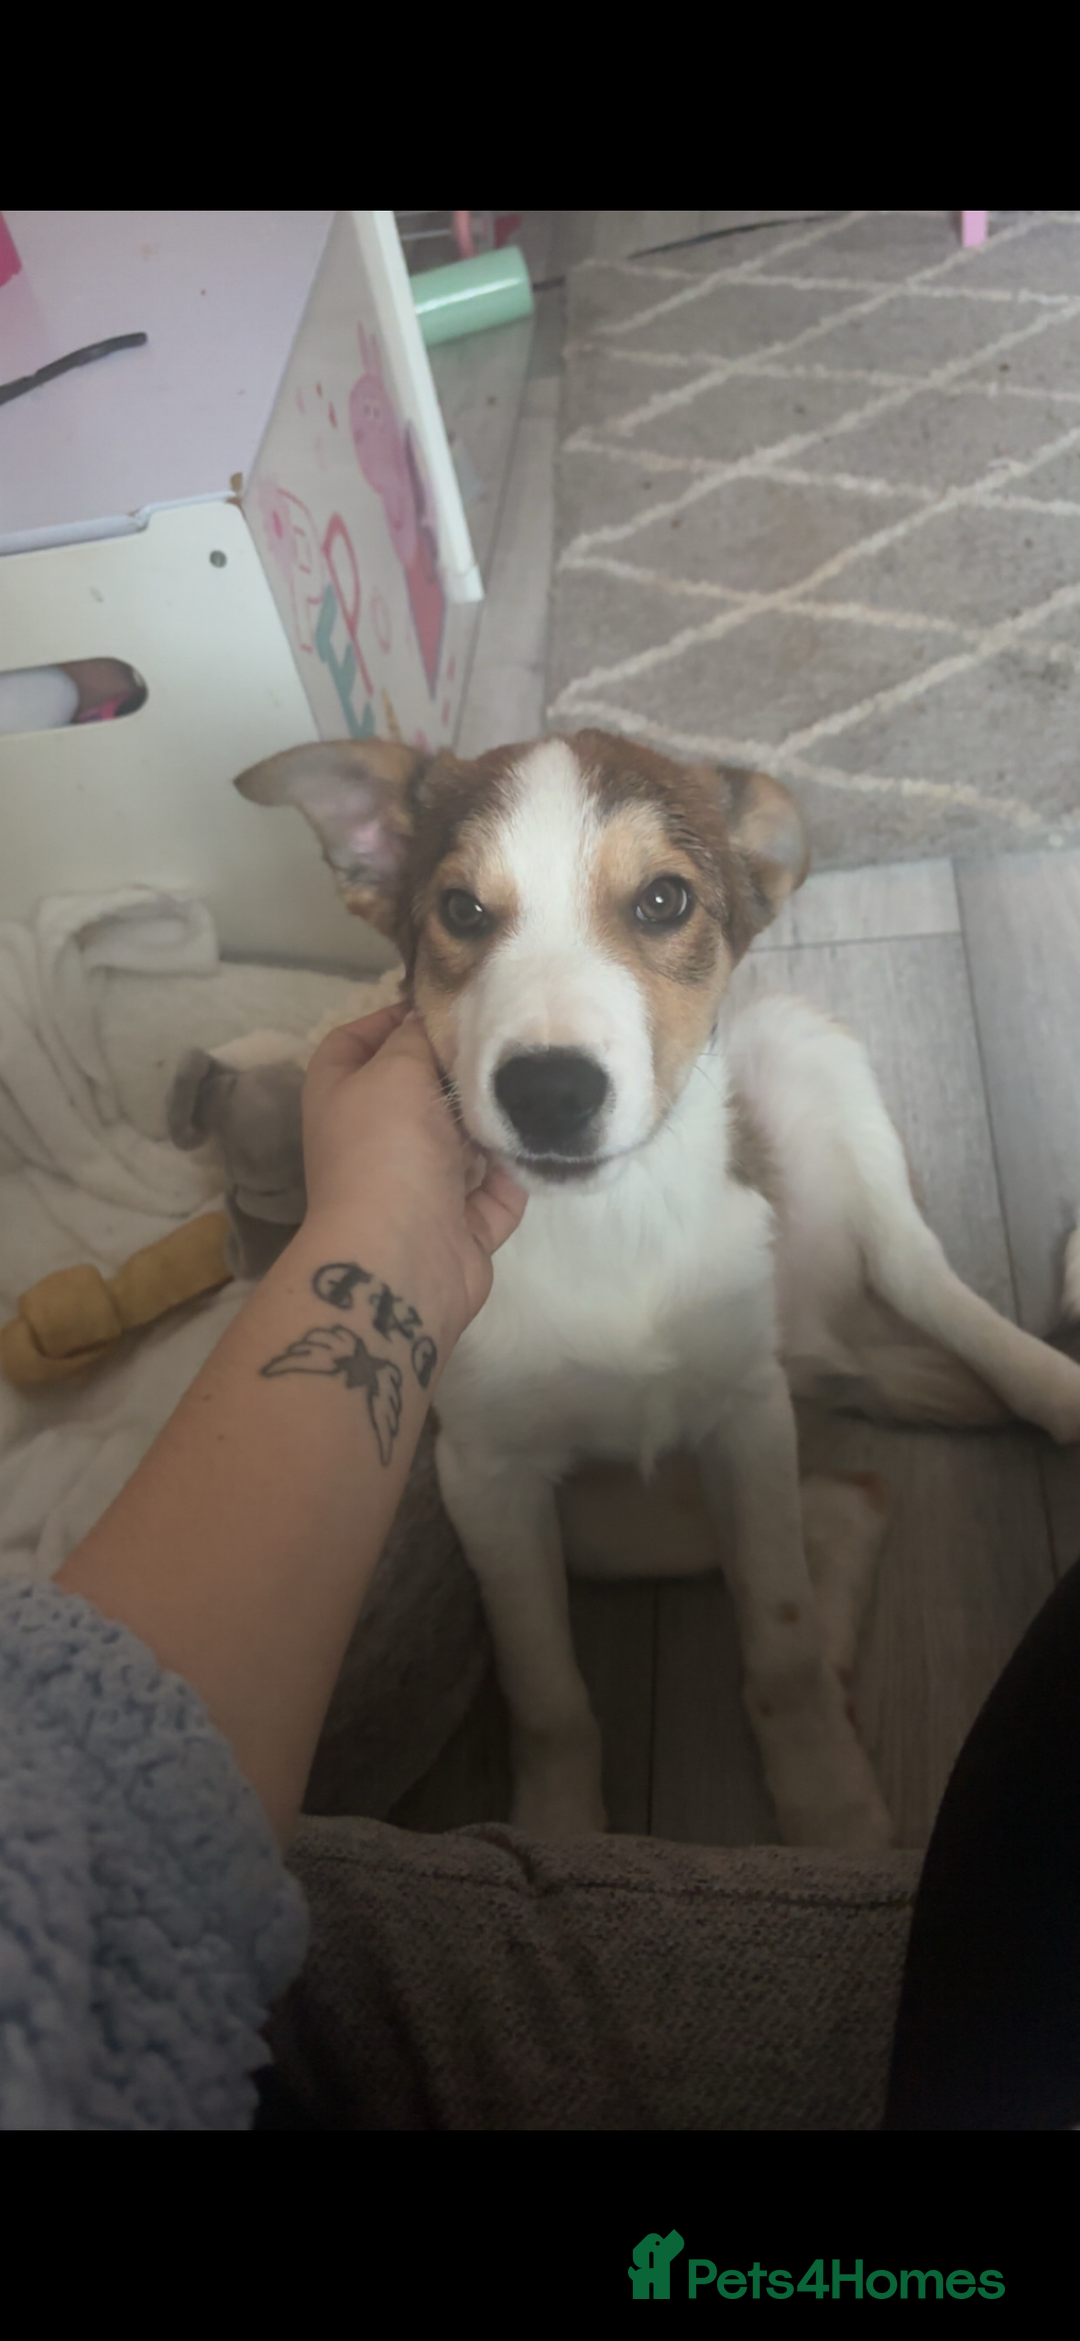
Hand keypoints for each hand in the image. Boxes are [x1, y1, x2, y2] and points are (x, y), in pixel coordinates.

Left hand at [300, 1003, 526, 1345]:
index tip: (442, 1002)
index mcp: (342, 1099)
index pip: (353, 1043)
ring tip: (534, 1082)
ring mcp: (419, 1186)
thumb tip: (430, 1019)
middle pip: (419, 1091)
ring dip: (495, 1121)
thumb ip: (416, 1038)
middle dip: (459, 1070)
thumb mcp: (394, 1071)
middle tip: (508, 1038)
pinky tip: (543, 1136)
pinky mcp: (461, 1225)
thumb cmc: (385, 1151)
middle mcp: (377, 1140)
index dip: (388, 1018)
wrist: (402, 1258)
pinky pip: (497, 1190)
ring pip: (464, 1142)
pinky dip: (517, 1171)